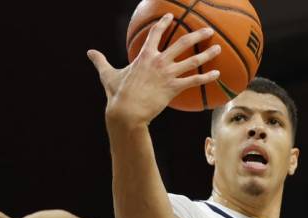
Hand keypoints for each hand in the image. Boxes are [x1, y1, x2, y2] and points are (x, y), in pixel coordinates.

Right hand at [87, 13, 220, 124]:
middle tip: (208, 31)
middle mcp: (158, 61)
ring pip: (193, 60)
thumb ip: (101, 61)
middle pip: (182, 42)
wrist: (126, 111)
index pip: (155, 33)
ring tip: (218, 48)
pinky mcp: (174, 88)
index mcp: (144, 55)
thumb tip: (89, 52)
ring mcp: (168, 74)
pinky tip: (217, 74)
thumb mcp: (108, 75)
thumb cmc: (117, 94)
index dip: (164, 23)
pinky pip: (194, 80)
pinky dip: (207, 77)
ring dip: (207, 54)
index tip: (171, 16)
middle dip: (197, 35)